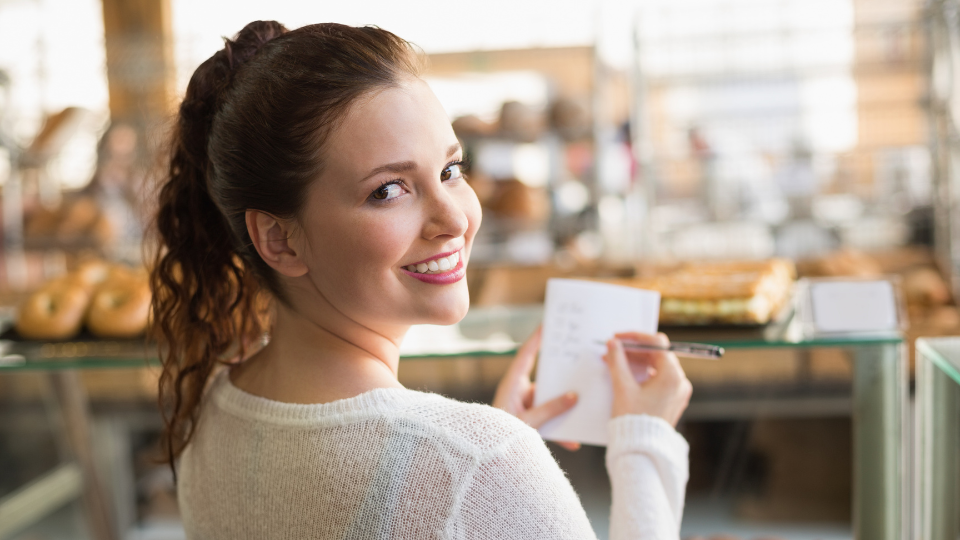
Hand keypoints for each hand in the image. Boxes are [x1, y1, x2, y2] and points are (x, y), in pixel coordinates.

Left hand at [493, 327, 580, 450]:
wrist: (488, 457)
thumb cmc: (499, 435)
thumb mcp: (528, 422)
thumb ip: (550, 410)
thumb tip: (574, 397)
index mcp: (512, 384)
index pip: (526, 356)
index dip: (536, 339)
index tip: (547, 325)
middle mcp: (519, 392)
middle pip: (545, 377)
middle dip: (562, 374)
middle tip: (579, 360)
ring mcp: (525, 406)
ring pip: (549, 401)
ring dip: (564, 408)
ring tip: (585, 405)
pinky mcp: (530, 419)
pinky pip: (548, 420)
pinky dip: (560, 432)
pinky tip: (573, 443)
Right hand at [603, 332, 691, 426]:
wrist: (642, 450)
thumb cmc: (633, 420)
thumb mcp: (623, 387)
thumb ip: (617, 361)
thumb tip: (613, 344)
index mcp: (672, 376)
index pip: (657, 343)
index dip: (636, 337)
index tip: (619, 338)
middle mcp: (680, 382)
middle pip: (658, 354)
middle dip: (634, 350)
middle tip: (613, 350)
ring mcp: (678, 392)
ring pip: (657, 366)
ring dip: (637, 361)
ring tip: (615, 362)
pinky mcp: (672, 400)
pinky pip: (659, 379)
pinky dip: (643, 373)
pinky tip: (626, 375)